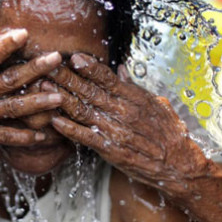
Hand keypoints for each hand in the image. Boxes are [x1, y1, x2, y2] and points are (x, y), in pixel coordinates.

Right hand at [0, 25, 63, 160]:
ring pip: (13, 107)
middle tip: (57, 58)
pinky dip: (23, 136)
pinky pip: (5, 136)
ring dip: (37, 102)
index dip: (7, 44)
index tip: (25, 33)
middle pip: (10, 79)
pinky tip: (42, 134)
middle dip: (36, 68)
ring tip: (58, 97)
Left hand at [47, 53, 210, 197]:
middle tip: (46, 66)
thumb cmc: (169, 133)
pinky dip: (69, 129)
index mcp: (134, 97)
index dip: (90, 67)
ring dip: (61, 98)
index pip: (108, 78)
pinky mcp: (110, 149)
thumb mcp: (156, 103)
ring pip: (83, 111)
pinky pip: (86, 137)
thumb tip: (120, 69)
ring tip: (42, 87)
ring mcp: (115, 130)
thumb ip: (134, 87)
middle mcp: (123, 111)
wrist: (179, 165)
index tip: (73, 56)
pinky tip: (54, 121)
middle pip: (89, 91)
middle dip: (66, 78)